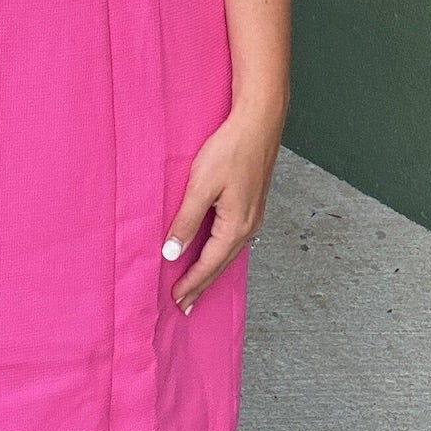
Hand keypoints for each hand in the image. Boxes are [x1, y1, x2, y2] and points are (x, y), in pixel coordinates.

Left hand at [162, 102, 282, 313]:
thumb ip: (186, 221)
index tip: (176, 300)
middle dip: (202, 285)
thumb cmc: (230, 150)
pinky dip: (221, 254)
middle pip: (221, 264)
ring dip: (212, 271)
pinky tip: (215, 255)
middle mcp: (249, 226)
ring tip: (197, 286)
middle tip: (186, 306)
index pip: (209, 264)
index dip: (191, 283)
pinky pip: (235, 240)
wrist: (258, 124)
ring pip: (229, 253)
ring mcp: (254, 216)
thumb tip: (172, 253)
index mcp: (235, 226)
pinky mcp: (253, 205)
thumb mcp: (200, 186)